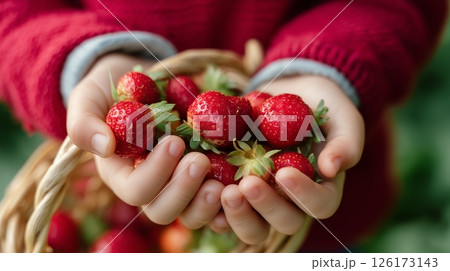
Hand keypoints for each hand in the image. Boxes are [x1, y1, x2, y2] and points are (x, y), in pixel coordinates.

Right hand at [66, 53, 222, 225]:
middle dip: (183, 190)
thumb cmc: (113, 91)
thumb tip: (103, 145)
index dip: (155, 173)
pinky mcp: (204, 178)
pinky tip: (241, 190)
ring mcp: (179, 184)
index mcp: (121, 174)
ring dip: (208, 203)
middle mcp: (152, 186)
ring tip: (226, 182)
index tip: (173, 141)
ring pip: (192, 213)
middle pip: (164, 210)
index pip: (136, 190)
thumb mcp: (90, 98)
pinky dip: (229, 203)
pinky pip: (217, 203)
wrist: (145, 81)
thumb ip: (84, 122)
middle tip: (200, 160)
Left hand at [218, 75, 364, 243]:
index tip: (285, 172)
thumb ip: (346, 142)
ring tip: (223, 190)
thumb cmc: (321, 106)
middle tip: (248, 184)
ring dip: (237, 214)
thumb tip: (332, 169)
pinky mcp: (236, 188)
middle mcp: (291, 201)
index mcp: (321, 189)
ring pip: (252, 226)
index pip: (319, 205)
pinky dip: (212, 206)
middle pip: (283, 222)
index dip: (303, 196)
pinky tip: (205, 188)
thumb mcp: (342, 117)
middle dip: (265, 207)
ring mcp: (262, 198)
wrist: (287, 93)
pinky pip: (223, 211)